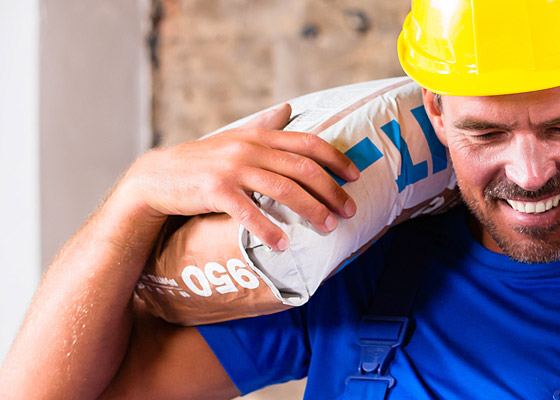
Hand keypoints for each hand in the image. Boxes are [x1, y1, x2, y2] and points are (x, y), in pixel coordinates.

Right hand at [112, 104, 359, 250]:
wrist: (157, 177)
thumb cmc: (202, 160)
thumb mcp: (234, 137)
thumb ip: (264, 125)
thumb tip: (288, 108)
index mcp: (259, 136)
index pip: (308, 143)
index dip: (336, 159)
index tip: (355, 176)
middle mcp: (249, 148)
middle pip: (303, 169)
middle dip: (331, 192)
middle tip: (348, 212)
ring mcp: (232, 169)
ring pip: (284, 190)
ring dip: (311, 211)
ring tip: (327, 228)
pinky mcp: (215, 191)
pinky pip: (249, 213)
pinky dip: (269, 230)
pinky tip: (284, 244)